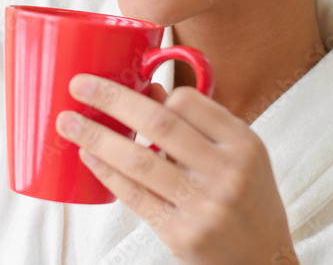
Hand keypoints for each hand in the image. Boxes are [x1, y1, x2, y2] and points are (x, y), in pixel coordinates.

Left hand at [55, 74, 295, 263]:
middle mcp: (226, 172)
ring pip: (139, 161)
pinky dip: (107, 173)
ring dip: (97, 137)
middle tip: (78, 85)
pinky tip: (88, 157)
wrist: (264, 261)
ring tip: (68, 123)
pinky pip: (135, 196)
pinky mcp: (182, 234)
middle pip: (159, 123)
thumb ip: (199, 123)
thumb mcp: (240, 155)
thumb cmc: (247, 200)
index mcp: (243, 144)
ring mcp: (203, 206)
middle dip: (112, 99)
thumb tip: (148, 89)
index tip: (121, 86)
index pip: (187, 102)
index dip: (151, 93)